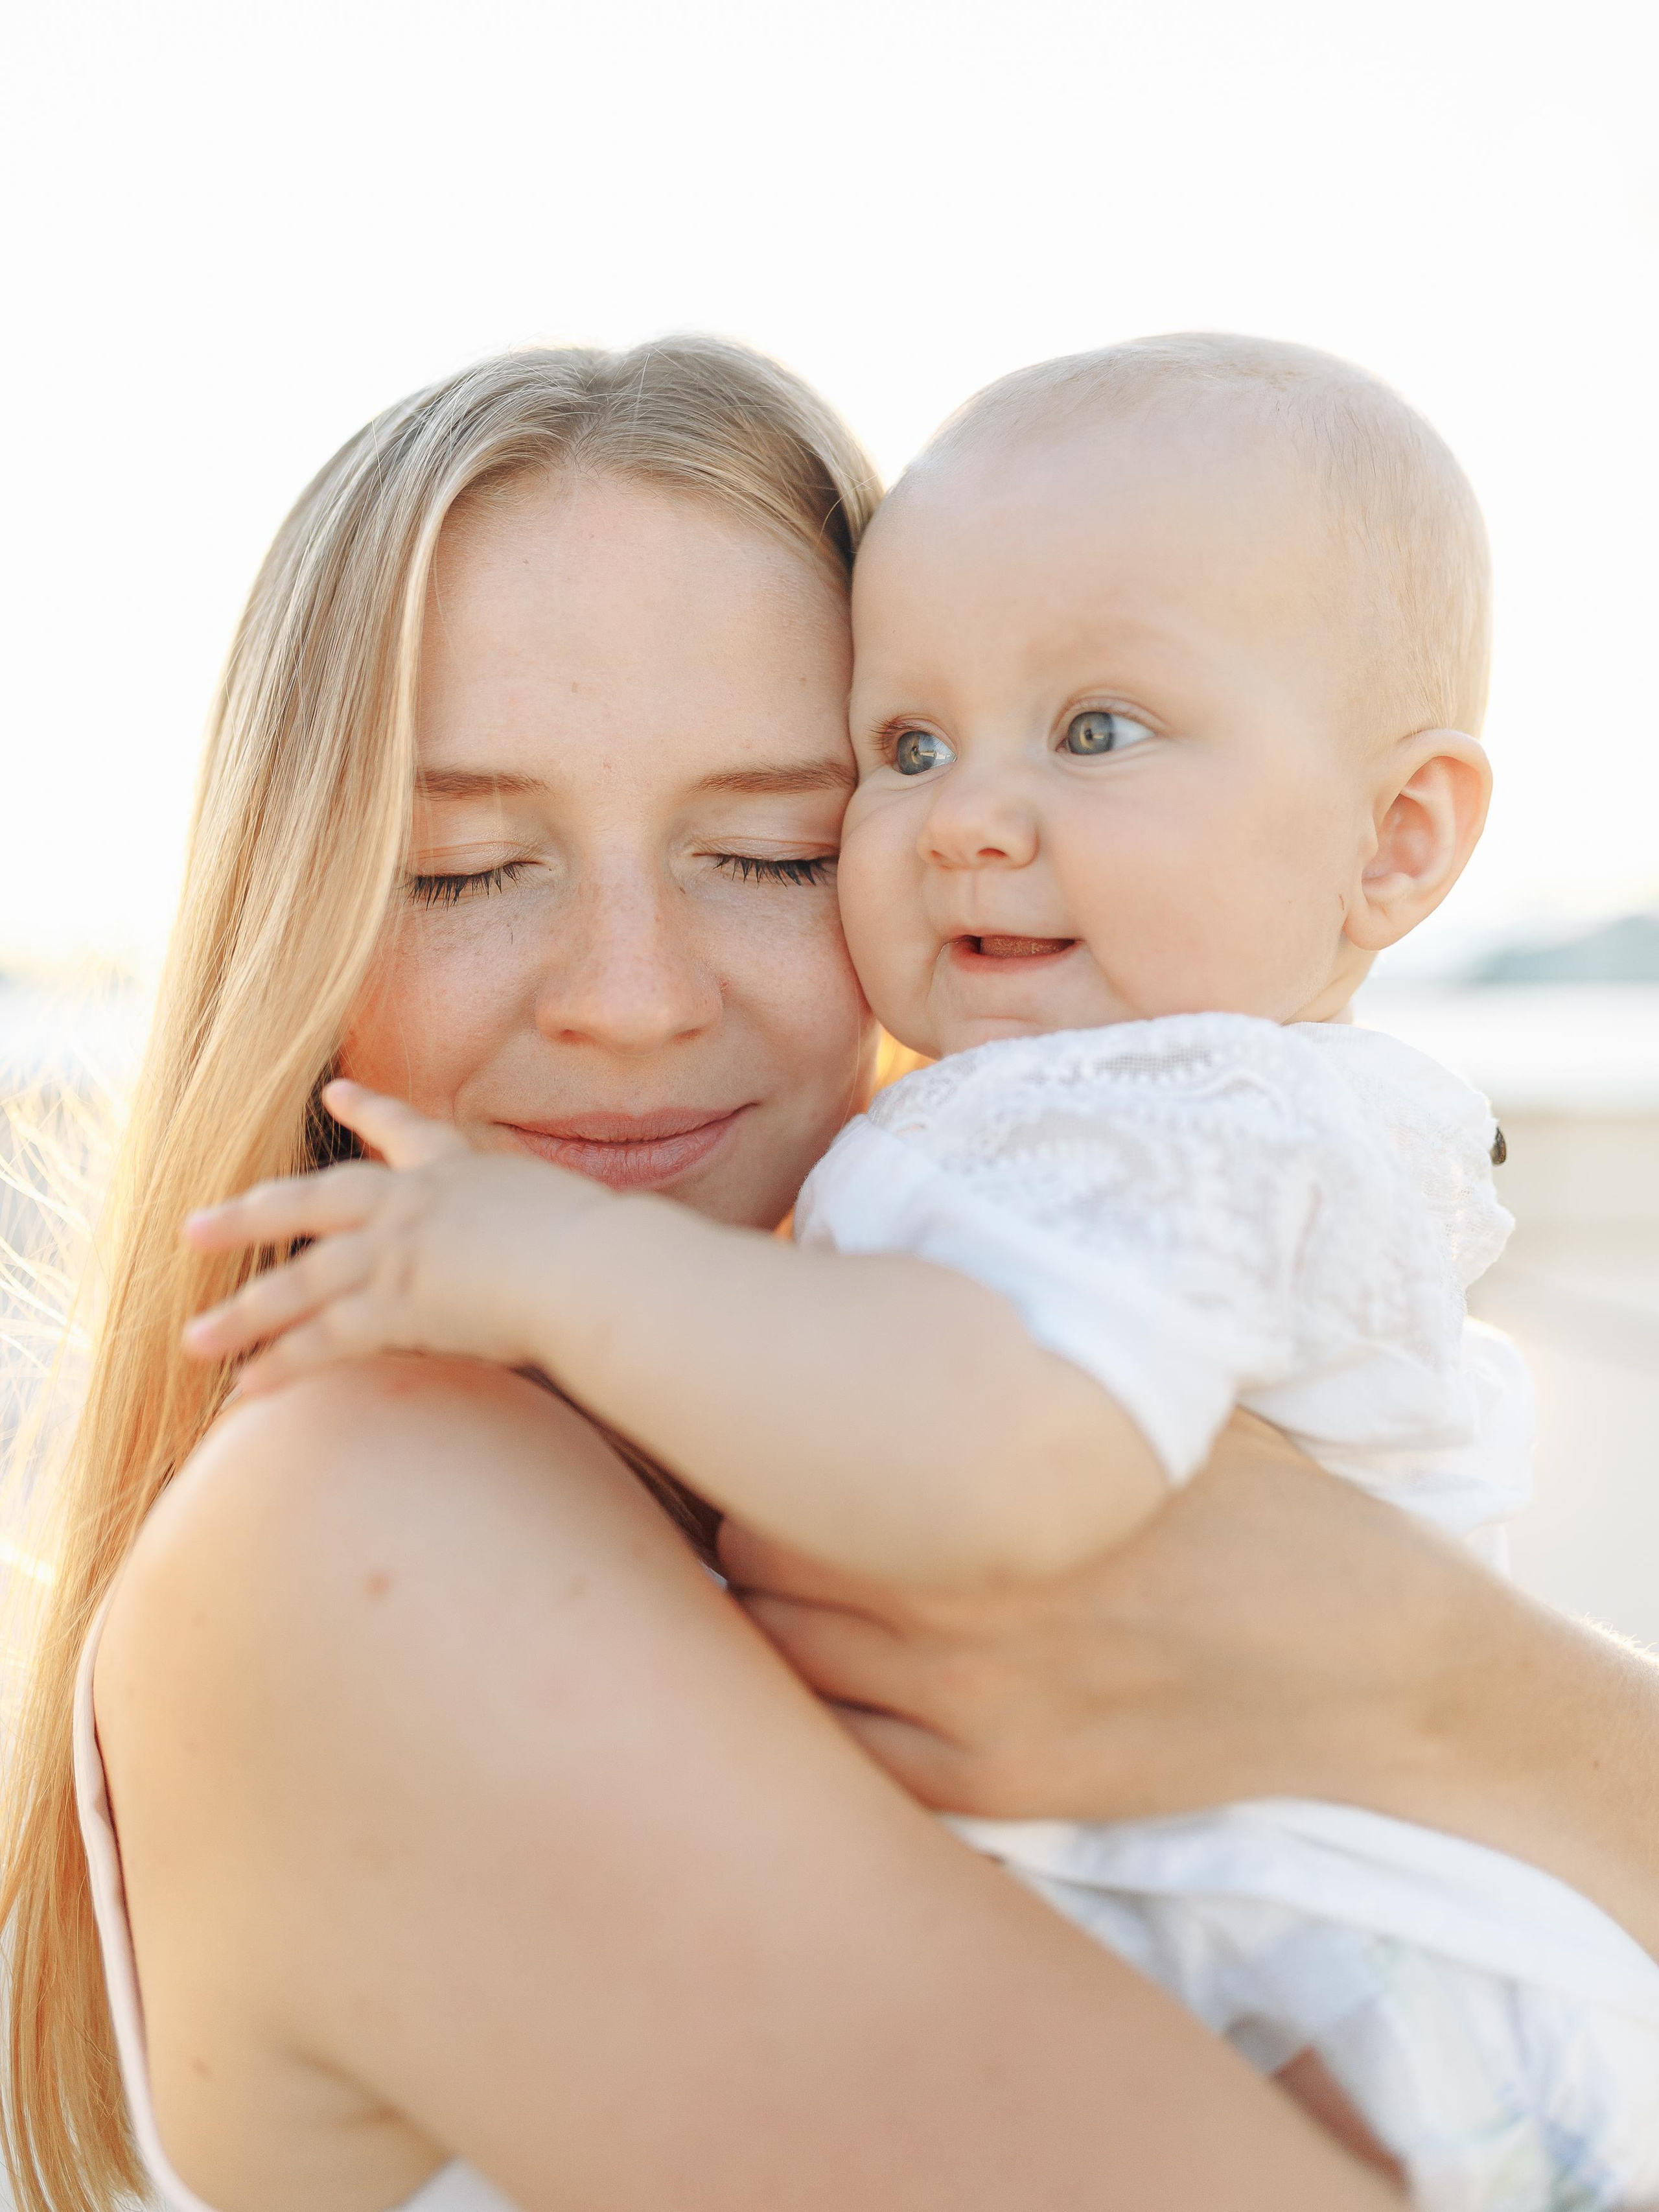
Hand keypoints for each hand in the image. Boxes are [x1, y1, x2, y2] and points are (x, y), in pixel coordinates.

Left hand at [182, 1081, 610, 1391]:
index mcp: (464, 1171)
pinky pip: (325, 1339)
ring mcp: (399, 1252)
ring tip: (197, 1339)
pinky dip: (285, 1365)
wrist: (597, 1268)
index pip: (408, 1129)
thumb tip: (611, 1246)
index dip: (369, 1110)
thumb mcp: (582, 1216)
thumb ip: (562, 1226)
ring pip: (302, 1281)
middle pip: (312, 1201)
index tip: (338, 1092)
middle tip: (194, 1228)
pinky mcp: (397, 1304)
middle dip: (250, 1216)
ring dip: (245, 1315)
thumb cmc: (612, 1251)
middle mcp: (415, 1203)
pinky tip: (246, 1389)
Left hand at [719, 1411, 1479, 1821]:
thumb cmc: (1256, 1500)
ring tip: (834, 1574)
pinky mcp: (1004, 1790)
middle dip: (761, 1522)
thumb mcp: (1141, 1397)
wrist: (1371, 1659)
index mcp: (987, 1495)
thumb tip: (896, 1290)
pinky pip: (855, 1755)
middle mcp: (959, 1612)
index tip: (787, 1422)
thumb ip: (1015, 1365)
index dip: (769, 1444)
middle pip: (758, 1568)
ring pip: (789, 1663)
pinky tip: (875, 1663)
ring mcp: (976, 1714)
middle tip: (795, 1493)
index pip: (778, 1475)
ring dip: (787, 1617)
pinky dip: (840, 1708)